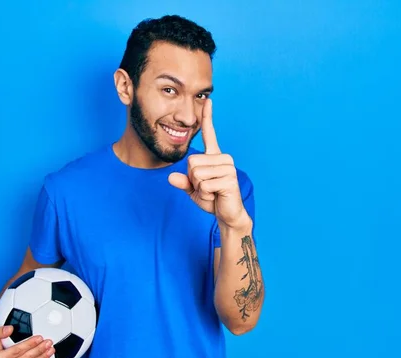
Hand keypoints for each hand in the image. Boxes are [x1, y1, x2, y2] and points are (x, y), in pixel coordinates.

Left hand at [168, 99, 248, 229]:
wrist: (227, 214)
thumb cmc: (212, 198)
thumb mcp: (193, 189)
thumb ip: (183, 181)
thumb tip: (170, 177)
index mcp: (214, 156)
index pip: (210, 133)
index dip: (208, 117)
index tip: (208, 100)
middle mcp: (223, 157)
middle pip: (191, 162)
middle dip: (193, 179)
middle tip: (207, 187)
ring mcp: (228, 167)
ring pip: (196, 174)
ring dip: (200, 188)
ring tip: (212, 191)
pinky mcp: (230, 179)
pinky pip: (204, 185)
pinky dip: (205, 194)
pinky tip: (216, 195)